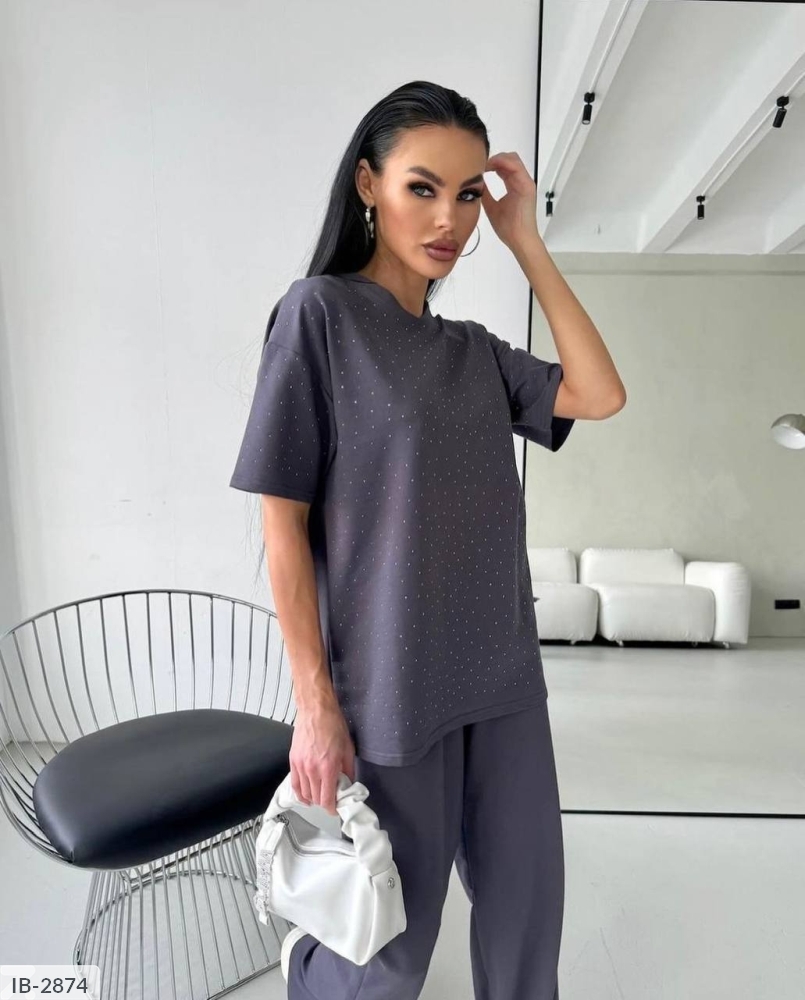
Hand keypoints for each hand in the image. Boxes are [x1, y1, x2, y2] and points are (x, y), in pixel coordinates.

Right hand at [289, 697, 355, 815]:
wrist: (316, 710)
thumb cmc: (333, 725)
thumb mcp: (348, 748)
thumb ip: (348, 770)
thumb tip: (348, 783)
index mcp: (328, 767)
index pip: (327, 799)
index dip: (332, 808)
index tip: (336, 808)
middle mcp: (312, 770)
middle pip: (316, 798)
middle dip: (325, 802)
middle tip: (332, 799)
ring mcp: (300, 766)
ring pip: (304, 794)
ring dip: (313, 799)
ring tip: (320, 796)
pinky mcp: (293, 761)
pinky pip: (294, 784)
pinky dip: (299, 793)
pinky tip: (305, 796)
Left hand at [480, 151, 540, 251]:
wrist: (518, 239)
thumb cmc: (509, 228)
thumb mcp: (491, 206)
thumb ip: (486, 193)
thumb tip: (477, 183)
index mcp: (513, 186)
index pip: (503, 166)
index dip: (491, 163)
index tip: (478, 167)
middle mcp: (520, 182)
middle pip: (508, 159)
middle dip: (494, 158)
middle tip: (480, 163)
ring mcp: (525, 183)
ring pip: (513, 158)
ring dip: (498, 158)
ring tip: (485, 165)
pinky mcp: (527, 186)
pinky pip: (517, 166)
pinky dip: (504, 162)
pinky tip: (491, 167)